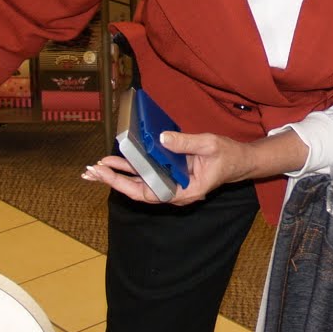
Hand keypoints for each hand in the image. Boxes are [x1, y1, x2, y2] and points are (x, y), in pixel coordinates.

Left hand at [82, 131, 254, 205]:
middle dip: (114, 181)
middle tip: (92, 171)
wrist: (240, 161)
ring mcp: (172, 185)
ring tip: (98, 167)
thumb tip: (161, 138)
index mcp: (184, 191)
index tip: (109, 174)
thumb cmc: (228, 156)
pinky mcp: (172, 176)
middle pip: (139, 190)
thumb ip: (185, 143)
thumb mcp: (209, 144)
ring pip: (141, 183)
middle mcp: (175, 192)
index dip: (126, 184)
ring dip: (119, 174)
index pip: (149, 193)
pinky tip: (118, 161)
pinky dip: (132, 168)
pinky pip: (149, 174)